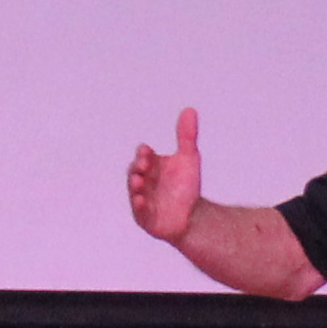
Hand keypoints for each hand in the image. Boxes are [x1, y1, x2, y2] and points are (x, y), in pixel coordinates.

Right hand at [126, 109, 203, 245]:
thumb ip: (186, 136)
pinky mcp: (145, 217)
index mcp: (151, 166)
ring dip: (134, 186)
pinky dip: (138, 206)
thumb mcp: (189, 158)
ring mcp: (142, 199)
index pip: (143, 155)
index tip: (147, 151)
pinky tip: (141, 200)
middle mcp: (143, 181)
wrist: (193, 216)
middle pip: (135, 171)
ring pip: (134, 190)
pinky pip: (139, 211)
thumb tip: (189, 109)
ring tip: (138, 181)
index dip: (143, 153)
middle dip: (137, 167)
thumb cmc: (186, 187)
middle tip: (144, 164)